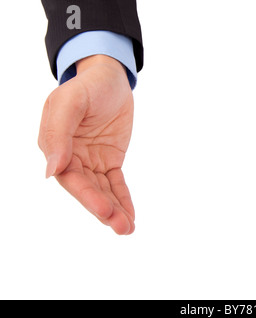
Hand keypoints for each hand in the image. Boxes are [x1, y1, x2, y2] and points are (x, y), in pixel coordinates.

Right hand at [38, 55, 134, 234]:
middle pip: (87, 189)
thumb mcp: (71, 102)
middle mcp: (73, 158)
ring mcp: (91, 160)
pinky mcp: (109, 160)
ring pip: (102, 190)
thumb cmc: (87, 86)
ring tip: (127, 228)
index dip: (87, 196)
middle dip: (104, 209)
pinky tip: (130, 215)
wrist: (109, 78)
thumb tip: (51, 171)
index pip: (70, 178)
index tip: (104, 210)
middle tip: (122, 227)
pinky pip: (116, 183)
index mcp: (57, 146)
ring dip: (115, 209)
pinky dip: (123, 199)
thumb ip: (58, 134)